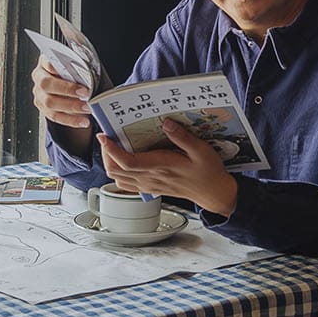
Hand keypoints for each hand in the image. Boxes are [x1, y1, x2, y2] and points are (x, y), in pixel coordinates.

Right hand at [32, 59, 92, 157]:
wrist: (68, 85)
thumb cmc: (73, 72)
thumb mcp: (75, 65)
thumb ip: (78, 66)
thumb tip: (87, 71)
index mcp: (45, 62)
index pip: (47, 62)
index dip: (56, 67)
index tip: (70, 71)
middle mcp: (39, 77)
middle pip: (47, 84)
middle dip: (67, 89)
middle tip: (85, 93)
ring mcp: (39, 94)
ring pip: (50, 103)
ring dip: (71, 107)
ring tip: (87, 108)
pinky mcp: (43, 108)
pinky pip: (55, 116)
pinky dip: (71, 120)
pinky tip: (83, 121)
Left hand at [100, 119, 238, 216]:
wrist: (213, 192)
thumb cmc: (208, 171)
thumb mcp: (201, 150)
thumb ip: (183, 137)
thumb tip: (167, 123)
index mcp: (161, 166)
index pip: (128, 161)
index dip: (111, 150)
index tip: (104, 136)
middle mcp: (151, 177)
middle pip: (116, 170)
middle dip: (106, 153)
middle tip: (108, 137)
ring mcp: (149, 185)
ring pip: (118, 178)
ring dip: (110, 163)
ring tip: (113, 147)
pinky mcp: (150, 188)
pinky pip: (126, 184)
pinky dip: (118, 173)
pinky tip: (123, 161)